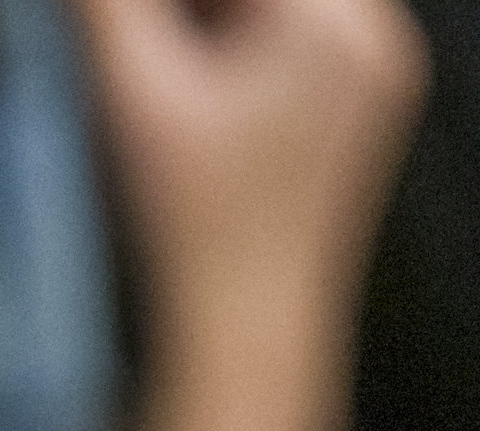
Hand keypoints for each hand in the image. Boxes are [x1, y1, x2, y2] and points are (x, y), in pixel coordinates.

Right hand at [74, 0, 425, 430]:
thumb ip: (104, 5)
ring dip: (195, 24)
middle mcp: (375, 35)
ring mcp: (375, 74)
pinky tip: (183, 102)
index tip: (103, 29)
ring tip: (154, 89)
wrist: (240, 348)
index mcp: (334, 20)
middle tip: (115, 50)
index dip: (143, 7)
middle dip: (170, 12)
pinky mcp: (356, 110)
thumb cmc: (181, 231)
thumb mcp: (130, 95)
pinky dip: (227, 50)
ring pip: (264, 8)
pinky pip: (286, 41)